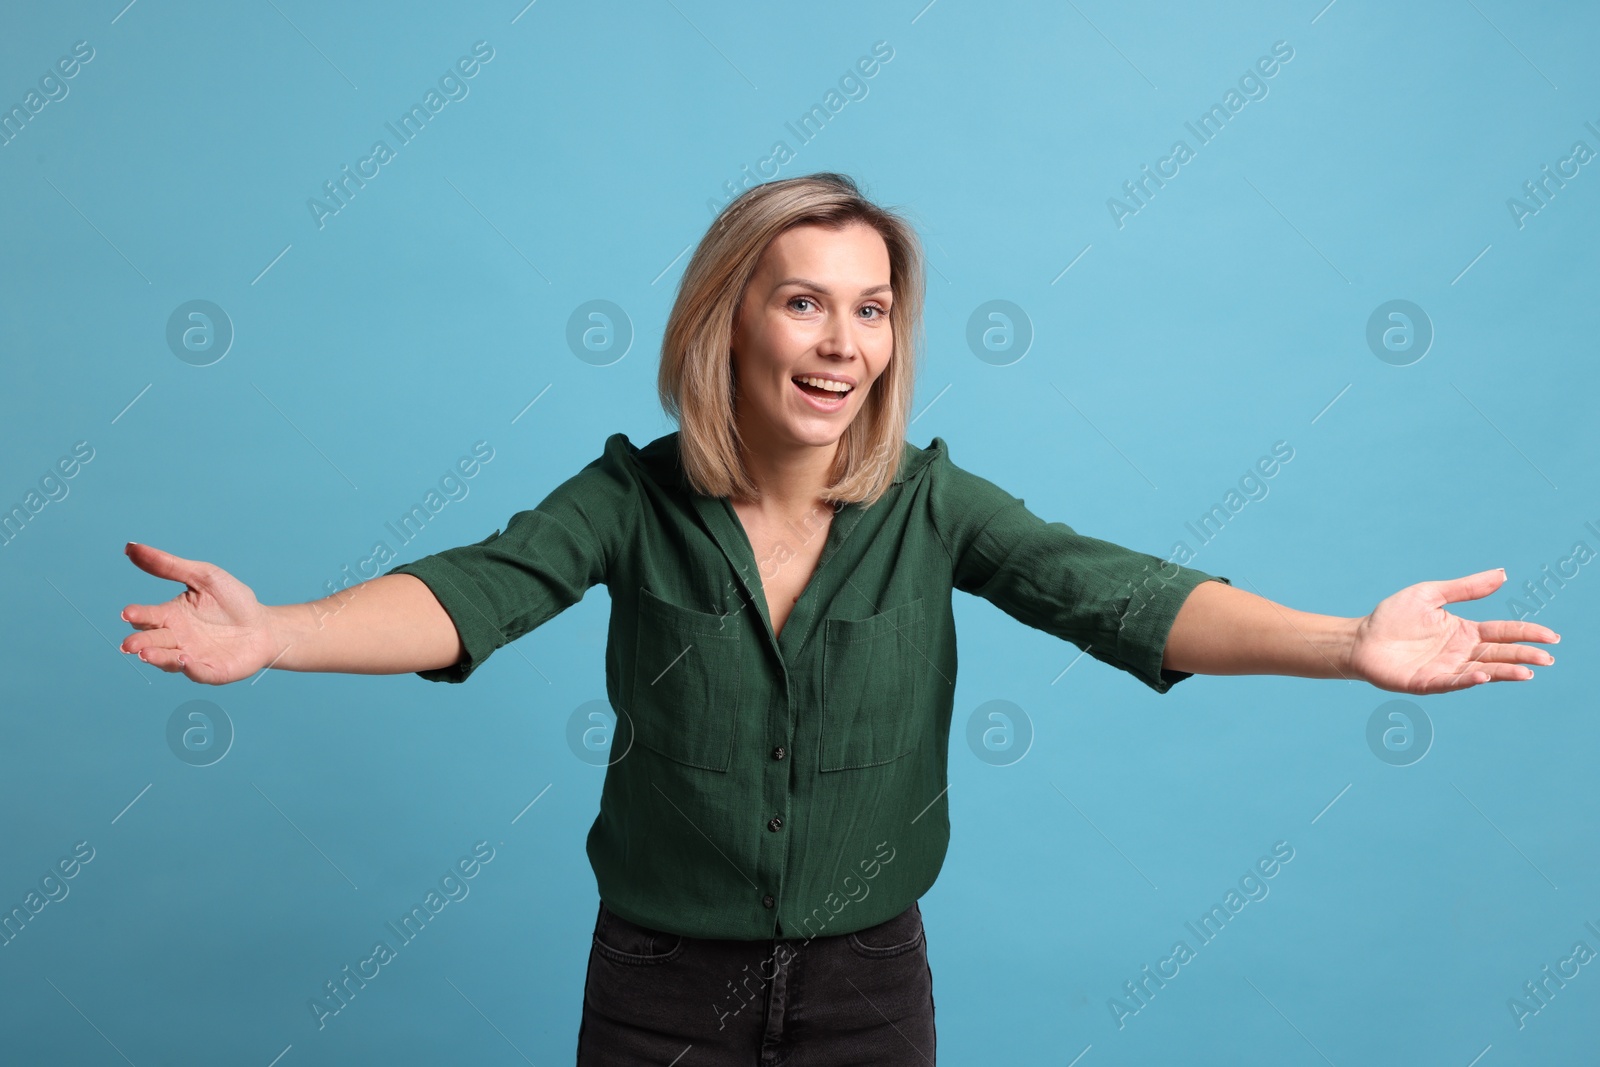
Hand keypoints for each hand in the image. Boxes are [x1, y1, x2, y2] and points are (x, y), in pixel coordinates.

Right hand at [119, 543, 281, 684]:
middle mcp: (176, 639)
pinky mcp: (212, 671)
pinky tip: (185, 660)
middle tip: (129, 644)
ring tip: (147, 654)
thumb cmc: (231, 600)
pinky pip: (198, 672)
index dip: (137, 615)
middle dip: (140, 643)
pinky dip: (190, 668)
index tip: (128, 612)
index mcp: (170, 616)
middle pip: (152, 641)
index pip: (147, 617)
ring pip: (169, 660)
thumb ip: (169, 565)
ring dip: (158, 658)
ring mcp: (192, 657)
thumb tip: (130, 546)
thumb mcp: (203, 576)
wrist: (264, 625)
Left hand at [1347, 568, 1559, 694]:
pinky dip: (1468, 679)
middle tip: (1548, 657)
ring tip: (1526, 672)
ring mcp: (1445, 669)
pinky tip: (1484, 675)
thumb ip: (1466, 588)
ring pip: (1481, 670)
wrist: (1360, 637)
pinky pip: (1451, 682)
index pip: (1503, 632)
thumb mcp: (1431, 594)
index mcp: (1464, 632)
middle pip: (1499, 654)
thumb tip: (1502, 574)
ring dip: (1504, 672)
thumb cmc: (1393, 616)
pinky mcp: (1426, 682)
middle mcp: (1460, 652)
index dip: (1526, 633)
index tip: (1551, 636)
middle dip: (1524, 655)